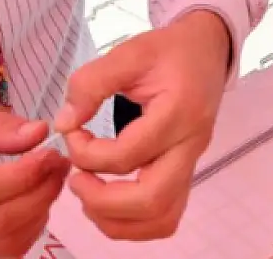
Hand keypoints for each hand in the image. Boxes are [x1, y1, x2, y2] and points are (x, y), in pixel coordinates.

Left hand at [56, 10, 233, 240]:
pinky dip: (134, 222)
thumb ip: (92, 82)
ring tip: (90, 196)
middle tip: (76, 180)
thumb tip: (65, 123)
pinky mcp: (187, 172)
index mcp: (178, 112)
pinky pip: (166, 215)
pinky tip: (109, 201)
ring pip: (162, 218)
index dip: (88, 153)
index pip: (129, 155)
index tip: (72, 132)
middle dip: (103, 200)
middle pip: (152, 200)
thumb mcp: (130, 51)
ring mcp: (192, 163)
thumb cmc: (169, 50)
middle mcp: (191, 145)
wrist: (207, 50)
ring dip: (118, 220)